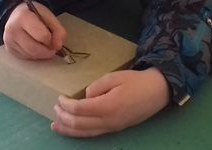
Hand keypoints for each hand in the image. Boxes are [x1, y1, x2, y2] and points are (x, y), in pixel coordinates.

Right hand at [3, 2, 65, 59]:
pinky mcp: (9, 50)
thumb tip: (58, 46)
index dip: (51, 38)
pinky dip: (34, 55)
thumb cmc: (34, 14)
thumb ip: (58, 30)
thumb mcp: (48, 16)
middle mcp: (12, 30)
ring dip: (42, 54)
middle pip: (35, 49)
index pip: (42, 36)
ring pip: (30, 55)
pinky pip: (26, 58)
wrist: (16, 14)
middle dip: (47, 51)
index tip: (53, 36)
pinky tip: (36, 47)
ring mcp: (9, 41)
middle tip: (53, 47)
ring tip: (45, 45)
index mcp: (23, 17)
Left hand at [51, 68, 168, 137]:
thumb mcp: (116, 76)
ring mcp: (112, 127)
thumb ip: (97, 86)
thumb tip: (85, 96)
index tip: (59, 98)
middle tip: (54, 109)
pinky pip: (93, 133)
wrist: (157, 91)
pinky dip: (79, 133)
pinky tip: (73, 130)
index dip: (66, 105)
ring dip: (68, 129)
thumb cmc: (136, 81)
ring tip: (55, 125)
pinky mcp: (115, 129)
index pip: (79, 109)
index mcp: (107, 106)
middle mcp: (108, 121)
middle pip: (79, 124)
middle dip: (63, 117)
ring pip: (85, 133)